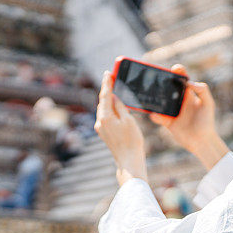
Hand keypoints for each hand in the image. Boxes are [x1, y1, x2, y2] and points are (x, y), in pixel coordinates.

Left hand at [95, 71, 147, 185]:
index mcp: (105, 117)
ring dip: (108, 99)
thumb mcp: (128, 119)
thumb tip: (113, 97)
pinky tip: (115, 106)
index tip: (108, 73)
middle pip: (102, 101)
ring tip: (114, 89)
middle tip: (112, 78)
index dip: (107, 83)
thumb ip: (120, 106)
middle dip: (107, 90)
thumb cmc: (132, 140)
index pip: (105, 95)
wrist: (129, 160)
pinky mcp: (104, 133)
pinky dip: (110, 108)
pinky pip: (106, 116)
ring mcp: (100, 128)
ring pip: (104, 109)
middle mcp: (100, 122)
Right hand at [149, 65, 228, 169]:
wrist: (202, 141)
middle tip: (156, 78)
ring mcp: (172, 111)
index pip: (182, 80)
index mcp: (189, 95)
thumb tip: (190, 82)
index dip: (178, 73)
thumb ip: (202, 90)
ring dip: (154, 98)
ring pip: (160, 102)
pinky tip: (154, 114)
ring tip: (149, 94)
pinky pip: (158, 117)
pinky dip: (155, 115)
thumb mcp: (208, 104)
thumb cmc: (207, 122)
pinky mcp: (167, 122)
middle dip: (162, 82)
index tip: (175, 69)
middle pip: (168, 88)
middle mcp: (179, 101)